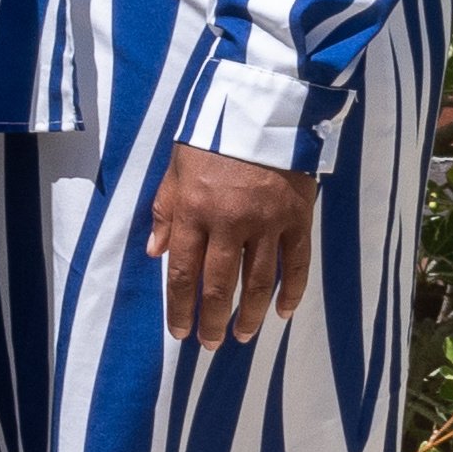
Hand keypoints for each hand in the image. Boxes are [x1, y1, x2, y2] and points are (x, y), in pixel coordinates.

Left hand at [147, 142, 320, 349]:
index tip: (179, 331)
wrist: (264, 108)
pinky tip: (283, 313)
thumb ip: (166, 211)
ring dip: (250, 315)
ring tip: (242, 335)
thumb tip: (155, 253)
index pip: (183, 272)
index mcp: (194, 210)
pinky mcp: (297, 218)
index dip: (180, 307)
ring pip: (259, 281)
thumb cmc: (212, 137)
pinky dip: (291, 292)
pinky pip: (295, 263)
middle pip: (219, 285)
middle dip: (212, 320)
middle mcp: (230, 222)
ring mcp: (267, 222)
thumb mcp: (176, 168)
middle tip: (209, 343)